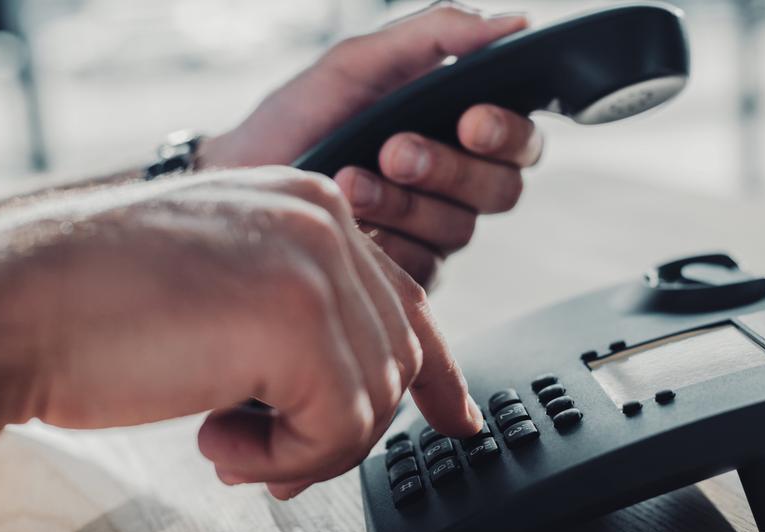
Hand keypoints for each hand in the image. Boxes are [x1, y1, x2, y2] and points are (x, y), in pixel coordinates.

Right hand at [0, 168, 481, 497]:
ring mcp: (313, 264)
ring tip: (232, 443)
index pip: (405, 300)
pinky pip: (339, 426)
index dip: (437, 371)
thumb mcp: (230, 289)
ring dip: (305, 445)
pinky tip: (220, 441)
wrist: (18, 301)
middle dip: (340, 427)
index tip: (457, 417)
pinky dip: (287, 458)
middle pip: (393, 358)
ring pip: (374, 398)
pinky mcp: (295, 320)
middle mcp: (322, 221)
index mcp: (310, 208)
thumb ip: (303, 319)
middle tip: (275, 459)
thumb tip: (359, 391)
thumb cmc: (103, 303)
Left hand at [200, 4, 543, 286]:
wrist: (243, 177)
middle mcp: (457, 184)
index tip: (470, 119)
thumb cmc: (302, 117)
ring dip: (404, 203)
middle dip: (448, 169)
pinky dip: (386, 243)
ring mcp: (433, 232)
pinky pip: (422, 268)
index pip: (520, 139)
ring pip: (459, 229)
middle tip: (394, 151)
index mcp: (457, 130)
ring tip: (350, 180)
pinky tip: (351, 226)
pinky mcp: (407, 274)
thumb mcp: (359, 63)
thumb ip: (435, 35)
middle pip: (502, 189)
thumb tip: (512, 25)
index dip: (508, 133)